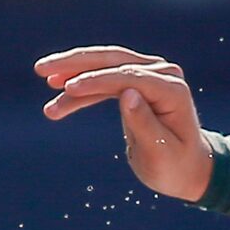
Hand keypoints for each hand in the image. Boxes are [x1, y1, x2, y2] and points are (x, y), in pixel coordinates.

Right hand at [34, 46, 213, 202]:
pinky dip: (82, 89)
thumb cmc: (175, 166)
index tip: (67, 88)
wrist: (188, 168)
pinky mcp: (137, 82)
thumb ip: (144, 124)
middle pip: (113, 60)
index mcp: (171, 90)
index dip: (96, 81)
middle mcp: (163, 74)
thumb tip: (128, 94)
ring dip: (72, 72)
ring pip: (105, 66)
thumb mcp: (159, 153)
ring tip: (45, 80)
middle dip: (76, 64)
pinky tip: (60, 99)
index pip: (127, 77)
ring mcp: (150, 74)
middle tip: (42, 69)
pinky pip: (105, 80)